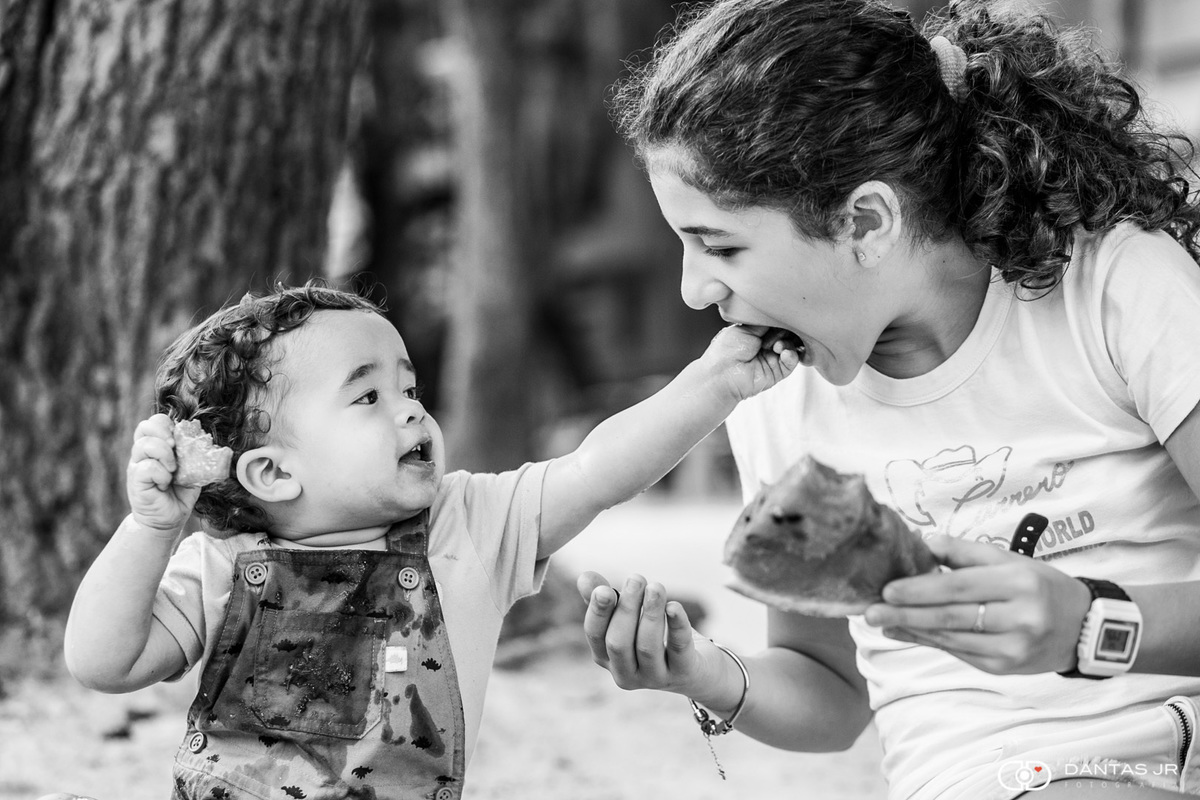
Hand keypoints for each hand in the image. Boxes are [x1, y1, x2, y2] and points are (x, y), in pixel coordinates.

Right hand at [127, 413, 201, 532]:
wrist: (168, 519)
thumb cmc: (179, 493)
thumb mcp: (191, 470)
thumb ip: (194, 455)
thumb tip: (206, 440)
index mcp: (156, 447)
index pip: (155, 422)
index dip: (167, 424)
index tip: (179, 438)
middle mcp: (143, 453)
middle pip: (145, 426)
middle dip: (163, 432)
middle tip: (175, 447)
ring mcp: (137, 466)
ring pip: (145, 445)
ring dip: (165, 455)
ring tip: (172, 470)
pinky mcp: (135, 480)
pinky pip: (147, 467)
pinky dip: (161, 473)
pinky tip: (165, 483)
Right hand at [578, 571, 727, 698]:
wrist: (695, 670)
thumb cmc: (653, 637)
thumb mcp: (628, 618)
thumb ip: (606, 599)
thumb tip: (584, 578)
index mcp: (606, 657)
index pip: (595, 635)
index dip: (598, 612)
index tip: (605, 589)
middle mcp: (626, 673)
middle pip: (619, 643)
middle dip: (626, 609)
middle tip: (636, 578)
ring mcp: (654, 678)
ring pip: (647, 646)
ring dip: (650, 613)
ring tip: (656, 587)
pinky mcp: (682, 673)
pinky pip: (678, 648)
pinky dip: (676, 625)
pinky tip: (674, 606)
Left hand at [700, 325, 799, 401]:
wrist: (720, 374)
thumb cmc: (726, 350)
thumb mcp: (745, 328)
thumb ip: (765, 322)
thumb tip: (779, 314)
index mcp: (755, 333)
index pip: (776, 324)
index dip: (781, 319)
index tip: (784, 315)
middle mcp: (764, 346)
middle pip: (786, 334)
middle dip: (786, 331)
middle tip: (778, 331)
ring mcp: (771, 359)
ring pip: (791, 347)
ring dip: (787, 343)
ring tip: (776, 345)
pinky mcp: (776, 373)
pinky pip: (790, 363)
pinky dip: (791, 356)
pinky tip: (784, 352)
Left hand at [862, 536, 1091, 674]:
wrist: (1085, 628)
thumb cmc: (1040, 586)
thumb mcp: (1009, 559)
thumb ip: (964, 552)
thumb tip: (921, 543)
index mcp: (1019, 582)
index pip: (960, 587)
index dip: (921, 589)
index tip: (888, 589)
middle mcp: (1019, 618)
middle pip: (951, 616)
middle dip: (905, 614)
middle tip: (869, 612)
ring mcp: (1012, 648)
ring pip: (950, 638)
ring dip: (911, 629)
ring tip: (880, 620)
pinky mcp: (1004, 669)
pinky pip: (958, 653)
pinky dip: (928, 641)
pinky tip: (905, 631)